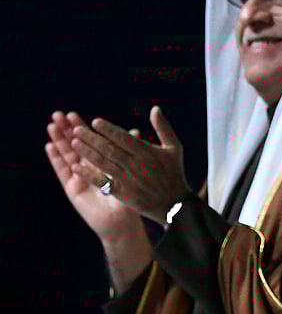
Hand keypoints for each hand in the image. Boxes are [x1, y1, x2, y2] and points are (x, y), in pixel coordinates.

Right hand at [46, 111, 143, 244]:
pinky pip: (62, 171)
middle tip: (58, 114)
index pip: (89, 141)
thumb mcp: (131, 173)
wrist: (122, 222)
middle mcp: (88, 168)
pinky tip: (49, 146)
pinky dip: (56, 158)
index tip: (73, 114)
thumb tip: (136, 131)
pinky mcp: (72, 188)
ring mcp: (78, 177)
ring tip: (51, 125)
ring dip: (58, 140)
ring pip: (66, 154)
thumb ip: (131, 152)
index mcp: (102, 162)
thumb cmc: (130, 198)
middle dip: (66, 130)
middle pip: (74, 145)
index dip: (81, 128)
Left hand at [69, 105, 191, 225]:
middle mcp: (136, 165)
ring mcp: (128, 180)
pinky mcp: (123, 193)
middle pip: (109, 149)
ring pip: (103, 163)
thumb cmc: (173, 173)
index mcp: (148, 153)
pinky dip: (88, 174)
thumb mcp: (174, 148)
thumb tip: (155, 109)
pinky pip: (102, 182)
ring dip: (87, 153)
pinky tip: (75, 167)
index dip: (108, 130)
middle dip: (92, 138)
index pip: (124, 138)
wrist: (175, 204)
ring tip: (73, 143)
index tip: (95, 122)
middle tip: (76, 129)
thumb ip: (163, 128)